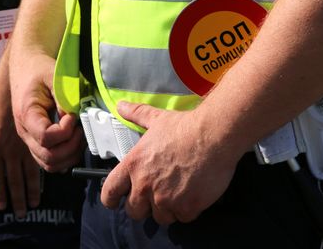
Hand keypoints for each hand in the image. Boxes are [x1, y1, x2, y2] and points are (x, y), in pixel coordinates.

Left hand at [0, 81, 40, 217]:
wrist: (16, 83)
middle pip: (13, 179)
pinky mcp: (37, 137)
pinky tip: (48, 178)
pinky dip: (44, 171)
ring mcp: (24, 145)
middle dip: (17, 197)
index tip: (2, 205)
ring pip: (29, 173)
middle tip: (21, 213)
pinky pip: (41, 158)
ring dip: (32, 189)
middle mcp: (9, 150)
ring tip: (35, 203)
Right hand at [10, 52, 83, 171]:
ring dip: (70, 154)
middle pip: (49, 157)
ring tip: (79, 135)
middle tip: (81, 129)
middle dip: (72, 146)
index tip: (73, 116)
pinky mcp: (36, 142)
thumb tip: (76, 118)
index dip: (65, 131)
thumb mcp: (54, 77)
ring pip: (50, 164)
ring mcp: (29, 139)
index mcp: (27, 114)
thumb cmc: (39, 70)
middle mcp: (25, 132)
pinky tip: (73, 141)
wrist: (27, 67)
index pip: (46, 137)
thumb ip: (65, 98)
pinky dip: (65, 158)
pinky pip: (50, 161)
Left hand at [101, 102, 243, 224]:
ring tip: (176, 193)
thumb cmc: (184, 127)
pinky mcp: (186, 207)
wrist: (213, 135)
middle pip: (134, 212)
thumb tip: (120, 105)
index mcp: (133, 165)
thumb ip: (136, 115)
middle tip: (155, 196)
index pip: (109, 193)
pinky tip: (192, 195)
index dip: (111, 199)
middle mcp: (145, 185)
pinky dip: (187, 210)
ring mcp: (165, 199)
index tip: (116, 201)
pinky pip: (182, 218)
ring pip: (160, 218)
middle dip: (143, 206)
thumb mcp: (156, 119)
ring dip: (167, 209)